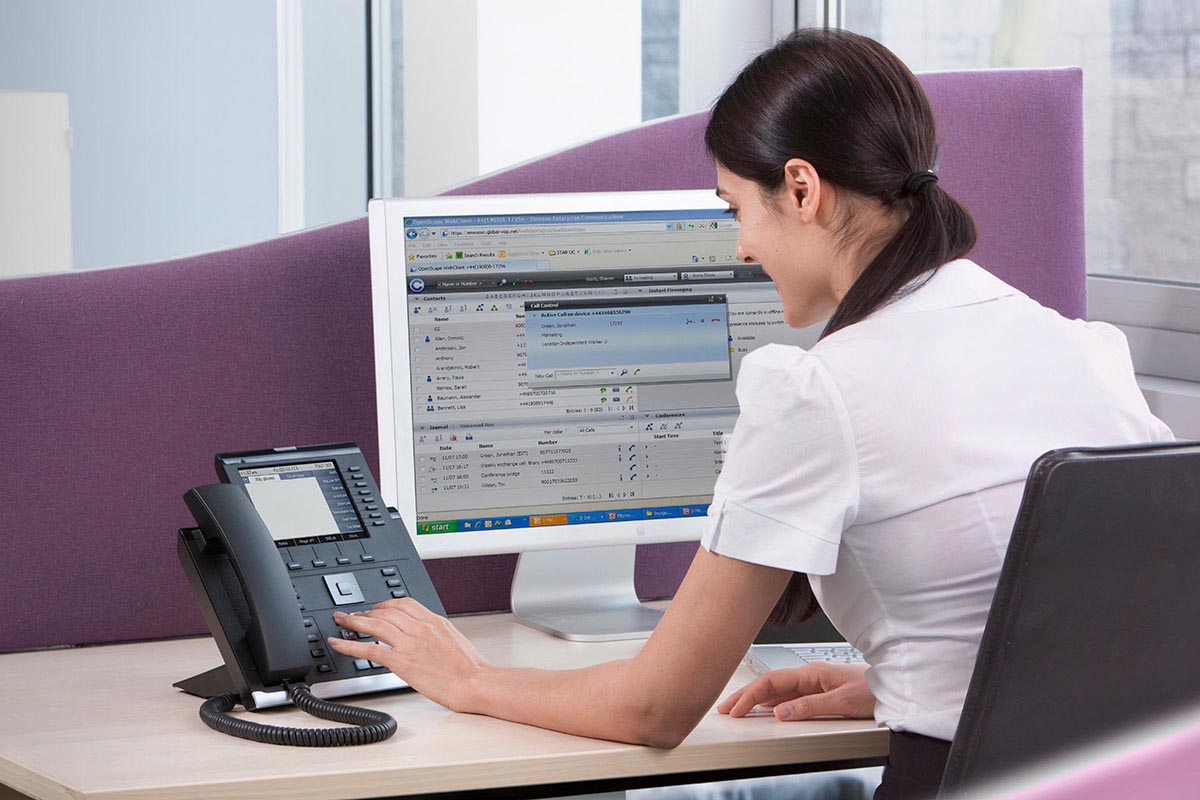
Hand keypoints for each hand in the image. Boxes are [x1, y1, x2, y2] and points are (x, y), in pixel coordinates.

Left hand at [327, 598, 489, 712]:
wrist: (475, 683)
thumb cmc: (470, 669)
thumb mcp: (454, 640)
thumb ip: (436, 635)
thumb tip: (425, 637)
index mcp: (434, 621)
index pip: (404, 603)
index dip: (385, 604)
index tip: (376, 608)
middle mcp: (420, 627)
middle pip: (386, 610)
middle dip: (366, 611)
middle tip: (353, 615)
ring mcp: (410, 643)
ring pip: (375, 624)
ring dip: (354, 621)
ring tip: (341, 621)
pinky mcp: (402, 661)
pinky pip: (370, 649)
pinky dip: (350, 645)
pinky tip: (339, 643)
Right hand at [718, 662, 874, 720]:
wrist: (896, 684)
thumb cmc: (875, 689)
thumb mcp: (843, 702)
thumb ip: (810, 706)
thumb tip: (780, 713)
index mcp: (811, 673)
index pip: (771, 682)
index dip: (750, 696)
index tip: (735, 709)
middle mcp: (809, 675)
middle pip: (769, 684)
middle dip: (744, 695)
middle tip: (724, 707)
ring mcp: (814, 682)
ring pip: (777, 690)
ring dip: (756, 699)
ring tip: (738, 708)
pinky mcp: (820, 690)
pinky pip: (788, 695)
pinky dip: (772, 702)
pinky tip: (766, 709)